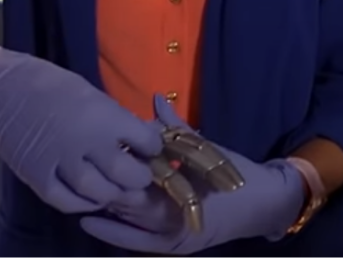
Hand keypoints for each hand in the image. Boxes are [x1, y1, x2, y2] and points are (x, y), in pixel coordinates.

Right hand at [0, 44, 160, 214]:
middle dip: (140, 178)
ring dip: (114, 194)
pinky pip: (66, 201)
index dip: (154, 148)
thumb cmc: (53, 85)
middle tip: (141, 176)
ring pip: (98, 192)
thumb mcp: (95, 95)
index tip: (153, 149)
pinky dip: (82, 203)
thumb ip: (116, 120)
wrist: (4, 89)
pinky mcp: (37, 177)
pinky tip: (90, 198)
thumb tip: (143, 137)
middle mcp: (87, 141)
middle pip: (126, 174)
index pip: (146, 141)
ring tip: (119, 189)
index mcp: (105, 115)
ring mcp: (60, 162)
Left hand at [80, 94, 303, 253]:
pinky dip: (113, 232)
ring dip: (106, 206)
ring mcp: (170, 238)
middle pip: (127, 202)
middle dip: (106, 184)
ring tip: (79, 190)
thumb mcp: (206, 150)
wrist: (264, 206)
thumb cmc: (237, 175)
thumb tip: (155, 99)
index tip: (98, 147)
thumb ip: (176, 129)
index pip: (138, 179)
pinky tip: (90, 222)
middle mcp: (172, 220)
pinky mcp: (170, 247)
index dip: (116, 165)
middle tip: (82, 167)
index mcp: (181, 192)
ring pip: (128, 221)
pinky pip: (134, 243)